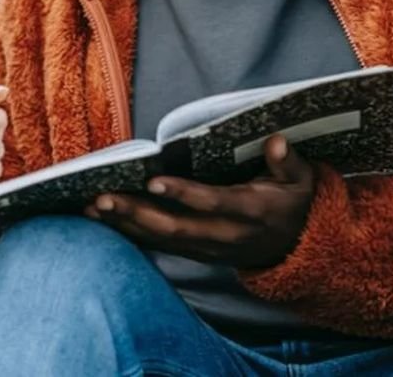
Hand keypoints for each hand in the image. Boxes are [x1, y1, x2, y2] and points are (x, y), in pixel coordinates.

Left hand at [85, 134, 315, 267]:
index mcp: (250, 212)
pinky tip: (102, 220)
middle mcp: (225, 235)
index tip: (154, 179)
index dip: (183, 194)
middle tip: (102, 197)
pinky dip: (129, 233)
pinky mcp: (196, 253)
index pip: (213, 203)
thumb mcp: (302, 181)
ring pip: (161, 240)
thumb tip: (275, 140)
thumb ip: (288, 162)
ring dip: (125, 224)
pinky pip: (159, 245)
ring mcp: (208, 248)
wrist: (297, 248)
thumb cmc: (293, 203)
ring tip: (91, 207)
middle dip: (136, 213)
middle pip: (175, 228)